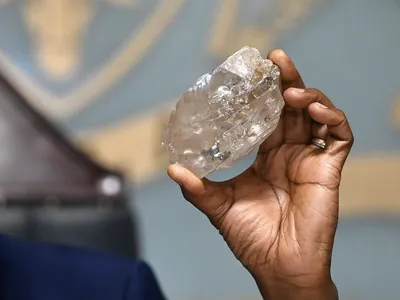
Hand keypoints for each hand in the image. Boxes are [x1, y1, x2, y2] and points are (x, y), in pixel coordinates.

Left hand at [168, 50, 353, 299]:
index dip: (263, 94)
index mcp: (266, 157)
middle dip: (286, 81)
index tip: (253, 73)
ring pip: (317, 115)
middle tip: (275, 59)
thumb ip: (197, 188)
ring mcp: (310, 159)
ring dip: (308, 96)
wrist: (277, 266)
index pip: (268, 116)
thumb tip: (171, 168)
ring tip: (290, 90)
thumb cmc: (251, 238)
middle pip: (292, 108)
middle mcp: (289, 153)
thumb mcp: (219, 206)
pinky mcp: (329, 169)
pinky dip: (332, 118)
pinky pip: (340, 136)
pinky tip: (314, 110)